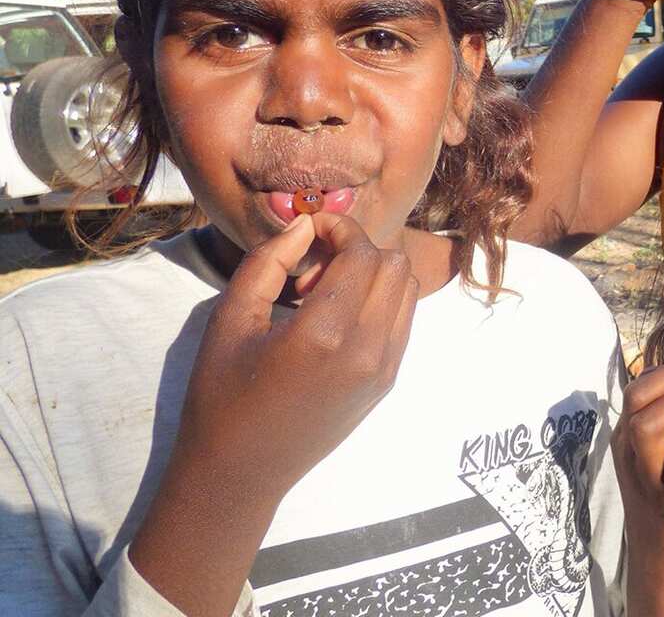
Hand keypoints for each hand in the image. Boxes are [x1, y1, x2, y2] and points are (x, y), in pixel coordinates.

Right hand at [173, 212, 418, 497]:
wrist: (241, 472)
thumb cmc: (223, 395)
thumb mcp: (229, 320)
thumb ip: (268, 262)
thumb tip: (304, 225)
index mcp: (325, 335)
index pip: (362, 253)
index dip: (339, 226)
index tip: (310, 228)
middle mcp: (367, 351)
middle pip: (395, 264)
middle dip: (357, 248)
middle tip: (313, 266)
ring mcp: (384, 370)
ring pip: (406, 289)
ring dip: (373, 275)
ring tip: (324, 294)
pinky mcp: (388, 382)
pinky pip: (403, 319)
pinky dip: (380, 301)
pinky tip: (337, 317)